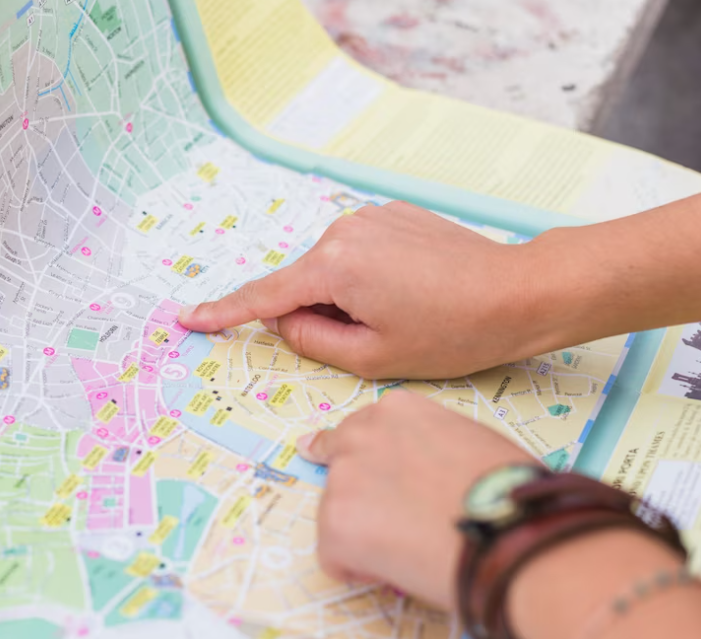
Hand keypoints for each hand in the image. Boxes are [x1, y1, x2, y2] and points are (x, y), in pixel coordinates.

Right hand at [179, 201, 548, 379]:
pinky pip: (358, 252)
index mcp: (334, 267)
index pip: (264, 297)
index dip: (224, 312)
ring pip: (331, 269)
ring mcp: (369, 216)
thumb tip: (283, 321)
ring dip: (346, 295)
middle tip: (376, 336)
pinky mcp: (392, 213)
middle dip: (320, 313)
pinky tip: (410, 289)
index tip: (188, 318)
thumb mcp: (374, 356)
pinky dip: (367, 275)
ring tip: (402, 312)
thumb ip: (312, 341)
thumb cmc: (451, 333)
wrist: (518, 292)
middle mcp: (343, 229)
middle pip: (303, 284)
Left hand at [296, 390, 531, 607]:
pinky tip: (399, 570)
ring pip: (337, 512)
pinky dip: (358, 569)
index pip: (364, 430)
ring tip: (413, 548)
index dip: (373, 461)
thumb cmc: (511, 493)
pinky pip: (334, 555)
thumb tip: (424, 474)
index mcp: (398, 410)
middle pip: (340, 466)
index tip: (369, 476)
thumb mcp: (471, 441)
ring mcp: (343, 477)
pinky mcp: (335, 522)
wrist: (513, 532)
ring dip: (364, 533)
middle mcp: (362, 434)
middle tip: (389, 522)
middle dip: (360, 493)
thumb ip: (431, 447)